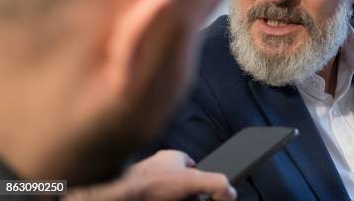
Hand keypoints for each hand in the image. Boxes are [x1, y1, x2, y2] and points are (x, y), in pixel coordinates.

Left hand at [65, 150, 236, 200]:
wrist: (123, 196)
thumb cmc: (152, 183)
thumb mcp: (193, 181)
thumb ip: (216, 183)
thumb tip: (230, 191)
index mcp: (171, 157)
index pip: (191, 165)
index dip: (199, 179)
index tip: (203, 191)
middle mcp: (157, 167)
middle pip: (180, 181)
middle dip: (186, 192)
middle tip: (189, 199)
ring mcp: (145, 181)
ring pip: (165, 191)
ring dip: (172, 197)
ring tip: (173, 200)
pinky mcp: (140, 193)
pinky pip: (153, 195)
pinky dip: (158, 198)